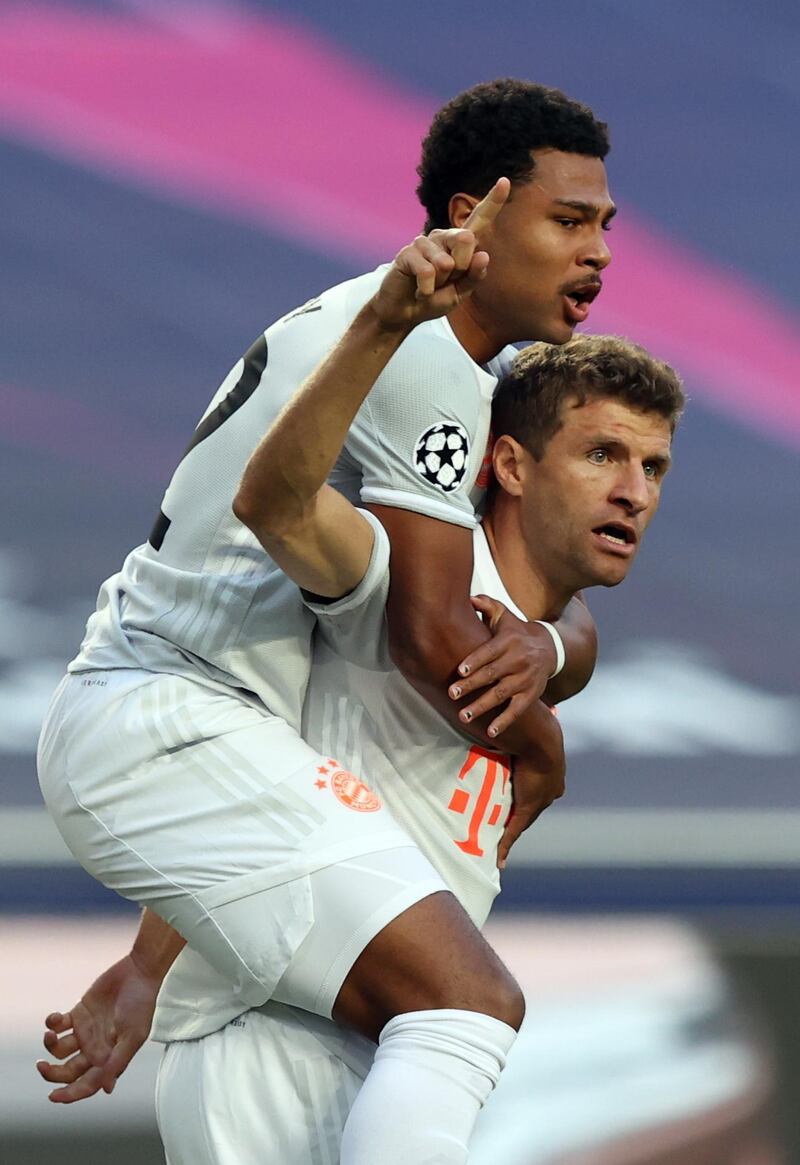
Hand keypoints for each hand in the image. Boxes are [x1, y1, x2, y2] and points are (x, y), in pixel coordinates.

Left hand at [36, 953, 158, 1102]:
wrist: (139, 972)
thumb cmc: (142, 1004)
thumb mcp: (133, 1035)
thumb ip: (118, 1061)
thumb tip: (106, 1089)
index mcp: (109, 1058)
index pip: (87, 1083)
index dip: (71, 1094)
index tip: (53, 1096)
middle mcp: (95, 1048)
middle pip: (68, 1071)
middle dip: (53, 1073)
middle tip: (41, 1066)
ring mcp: (86, 1031)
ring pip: (60, 1050)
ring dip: (50, 1045)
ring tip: (50, 1034)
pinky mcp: (79, 1013)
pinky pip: (58, 1025)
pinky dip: (52, 1024)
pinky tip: (54, 1018)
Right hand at [371, 178, 509, 329]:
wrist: (404, 313)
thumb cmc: (434, 298)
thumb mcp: (460, 292)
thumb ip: (474, 276)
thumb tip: (483, 254)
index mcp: (460, 244)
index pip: (479, 219)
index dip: (493, 201)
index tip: (504, 181)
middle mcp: (443, 237)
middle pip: (467, 238)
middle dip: (462, 268)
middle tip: (446, 282)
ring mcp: (424, 242)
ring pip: (446, 262)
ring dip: (440, 284)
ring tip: (429, 287)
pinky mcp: (407, 252)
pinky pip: (427, 272)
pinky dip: (426, 290)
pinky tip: (419, 291)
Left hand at [448, 596, 557, 736]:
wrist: (550, 648)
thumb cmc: (516, 632)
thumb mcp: (504, 616)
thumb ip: (486, 605)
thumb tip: (468, 596)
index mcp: (508, 642)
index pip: (489, 652)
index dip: (475, 662)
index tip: (460, 671)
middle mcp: (518, 660)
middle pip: (492, 675)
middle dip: (472, 685)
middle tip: (452, 694)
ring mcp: (525, 679)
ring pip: (502, 694)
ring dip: (482, 706)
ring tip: (463, 716)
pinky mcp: (531, 694)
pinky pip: (518, 710)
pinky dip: (505, 721)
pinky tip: (491, 732)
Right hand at [498, 715, 565, 868]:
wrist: (543, 741)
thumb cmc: (540, 727)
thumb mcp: (541, 727)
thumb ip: (540, 722)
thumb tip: (547, 705)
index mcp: (554, 772)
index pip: (541, 787)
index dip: (532, 791)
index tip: (524, 793)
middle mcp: (551, 790)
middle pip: (535, 805)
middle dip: (524, 812)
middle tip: (508, 817)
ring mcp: (540, 801)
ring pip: (524, 820)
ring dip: (512, 829)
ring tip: (499, 839)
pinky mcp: (527, 809)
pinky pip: (514, 831)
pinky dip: (506, 845)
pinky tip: (499, 859)